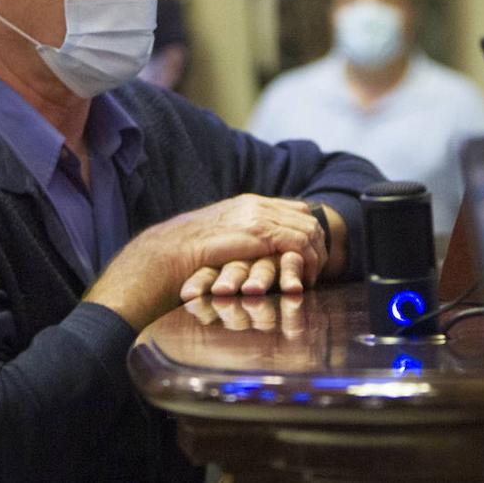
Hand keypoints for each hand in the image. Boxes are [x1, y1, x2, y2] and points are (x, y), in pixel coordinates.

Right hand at [84, 194, 326, 330]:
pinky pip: (298, 243)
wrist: (166, 254)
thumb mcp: (220, 241)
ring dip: (314, 255)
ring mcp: (259, 216)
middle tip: (315, 270)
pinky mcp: (259, 233)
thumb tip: (256, 256)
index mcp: (248, 203)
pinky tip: (301, 280)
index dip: (306, 231)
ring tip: (310, 278)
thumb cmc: (186, 255)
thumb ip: (241, 240)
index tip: (308, 257)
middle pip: (307, 217)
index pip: (295, 208)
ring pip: (308, 229)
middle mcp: (257, 205)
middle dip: (317, 244)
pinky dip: (306, 262)